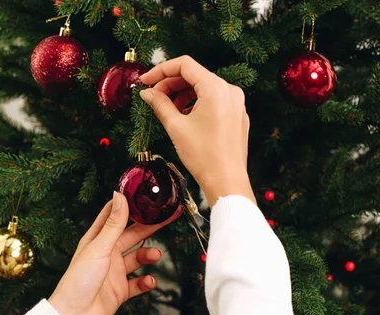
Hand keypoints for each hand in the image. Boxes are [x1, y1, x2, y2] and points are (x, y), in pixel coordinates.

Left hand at [49, 192, 180, 314]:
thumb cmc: (78, 281)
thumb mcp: (99, 248)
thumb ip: (113, 224)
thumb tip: (120, 195)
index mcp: (97, 239)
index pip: (115, 215)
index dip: (131, 204)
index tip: (148, 196)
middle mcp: (106, 253)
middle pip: (133, 235)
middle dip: (151, 227)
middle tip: (170, 217)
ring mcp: (114, 272)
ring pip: (138, 258)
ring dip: (149, 255)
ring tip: (156, 255)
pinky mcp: (119, 291)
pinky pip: (139, 283)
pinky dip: (147, 282)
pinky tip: (150, 281)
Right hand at [139, 55, 255, 206]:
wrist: (226, 181)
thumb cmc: (203, 155)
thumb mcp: (176, 126)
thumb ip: (159, 104)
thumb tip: (147, 93)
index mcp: (215, 88)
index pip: (184, 65)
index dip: (160, 70)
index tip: (145, 81)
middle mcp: (229, 90)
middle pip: (194, 76)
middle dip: (170, 84)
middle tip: (152, 97)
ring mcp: (236, 103)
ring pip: (203, 89)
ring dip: (182, 95)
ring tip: (167, 110)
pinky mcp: (237, 115)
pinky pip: (214, 101)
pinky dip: (196, 104)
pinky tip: (184, 118)